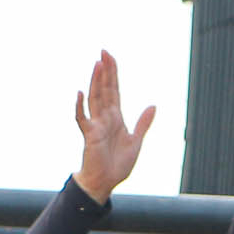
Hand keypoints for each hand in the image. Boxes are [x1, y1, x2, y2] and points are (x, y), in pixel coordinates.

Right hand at [71, 51, 155, 203]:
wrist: (106, 182)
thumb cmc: (118, 164)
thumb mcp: (136, 141)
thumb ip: (143, 123)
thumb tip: (153, 105)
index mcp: (116, 117)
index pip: (114, 90)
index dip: (113, 73)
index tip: (110, 57)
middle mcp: (105, 118)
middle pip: (105, 89)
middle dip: (105, 71)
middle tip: (103, 52)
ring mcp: (96, 125)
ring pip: (95, 99)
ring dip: (96, 82)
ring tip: (97, 65)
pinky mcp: (90, 136)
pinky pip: (82, 119)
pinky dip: (80, 107)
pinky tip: (79, 94)